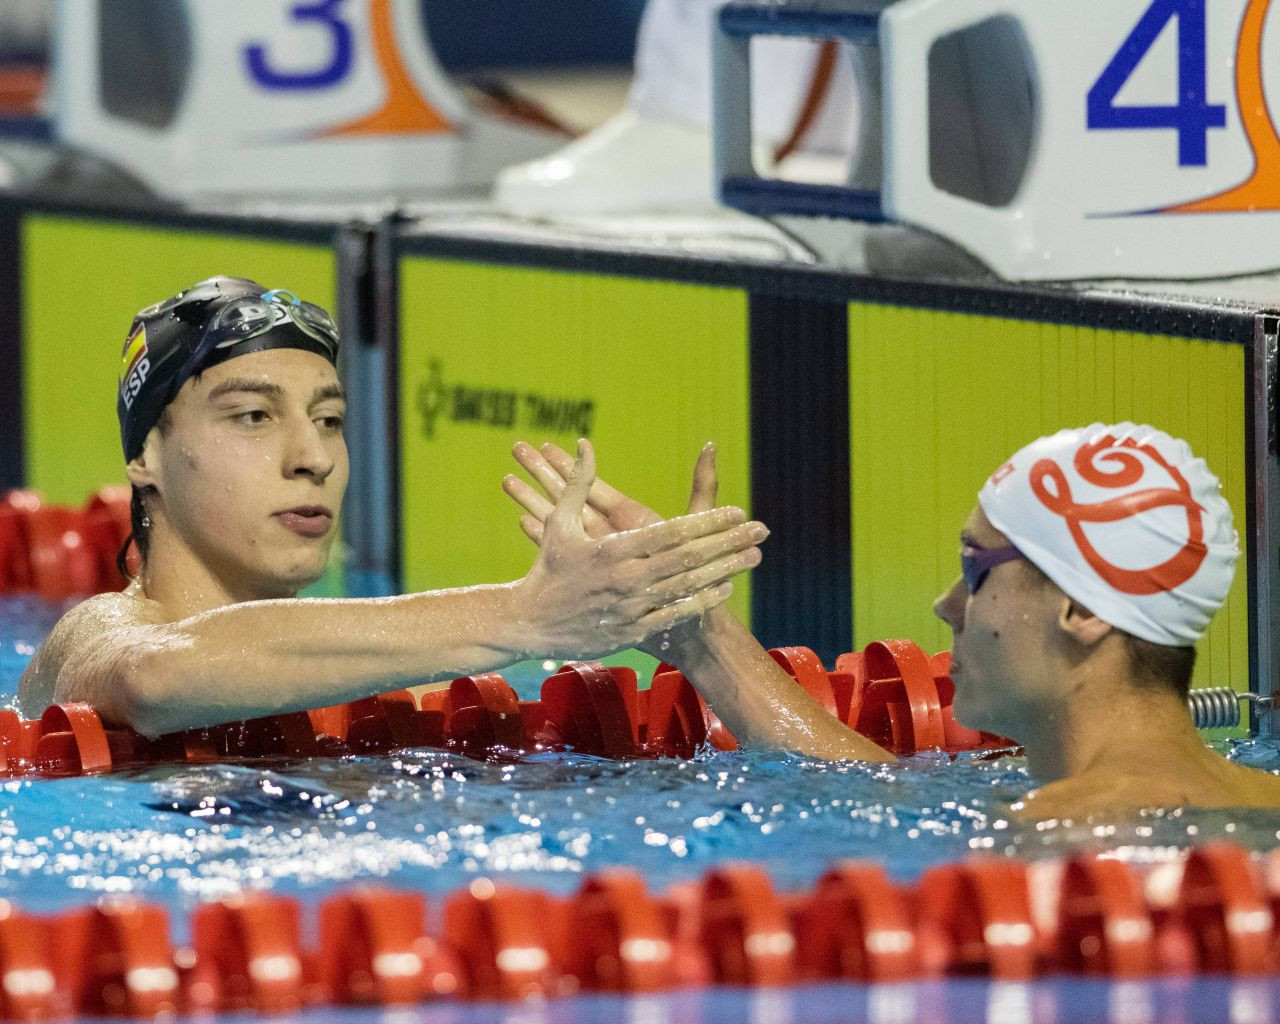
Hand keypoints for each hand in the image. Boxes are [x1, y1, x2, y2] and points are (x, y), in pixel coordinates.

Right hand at [510, 440, 764, 659]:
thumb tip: (585, 443)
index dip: (708, 522)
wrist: (529, 623)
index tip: (737, 511)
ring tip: (753, 557)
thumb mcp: (558, 522)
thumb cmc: (547, 568)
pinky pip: (674, 614)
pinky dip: (701, 601)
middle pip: (689, 558)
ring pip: (688, 587)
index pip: (672, 533)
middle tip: (761, 531)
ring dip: (724, 571)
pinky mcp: (631, 632)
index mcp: (612, 550)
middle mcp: (626, 579)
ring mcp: (631, 608)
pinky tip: (724, 588)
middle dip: (729, 543)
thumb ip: (578, 483)